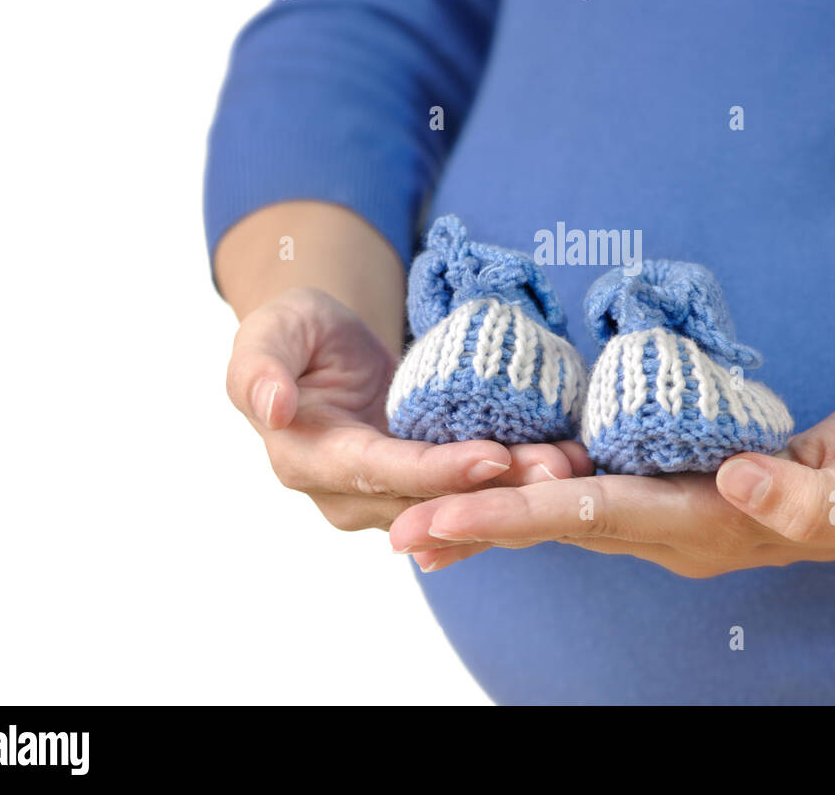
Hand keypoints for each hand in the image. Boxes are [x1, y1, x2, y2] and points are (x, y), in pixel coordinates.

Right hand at [225, 287, 592, 537]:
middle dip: (495, 489)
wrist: (319, 346)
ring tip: (574, 467)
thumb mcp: (270, 332)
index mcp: (307, 461)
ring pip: (457, 504)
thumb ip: (260, 367)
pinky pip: (469, 491)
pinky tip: (566, 464)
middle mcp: (347, 496)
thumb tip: (273, 408)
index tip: (493, 454)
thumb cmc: (295, 331)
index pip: (380, 472)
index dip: (436, 470)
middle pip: (430, 499)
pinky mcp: (420, 488)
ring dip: (516, 491)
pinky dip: (516, 481)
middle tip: (558, 471)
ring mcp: (387, 499)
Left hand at [387, 401, 834, 576]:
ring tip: (424, 527)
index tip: (445, 518)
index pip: (601, 516)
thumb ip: (805, 491)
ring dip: (500, 519)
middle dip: (481, 528)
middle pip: (566, 526)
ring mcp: (682, 514)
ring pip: (575, 515)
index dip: (519, 516)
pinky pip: (603, 490)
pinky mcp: (685, 488)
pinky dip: (545, 490)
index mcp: (718, 526)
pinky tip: (504, 482)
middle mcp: (685, 530)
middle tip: (400, 537)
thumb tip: (735, 480)